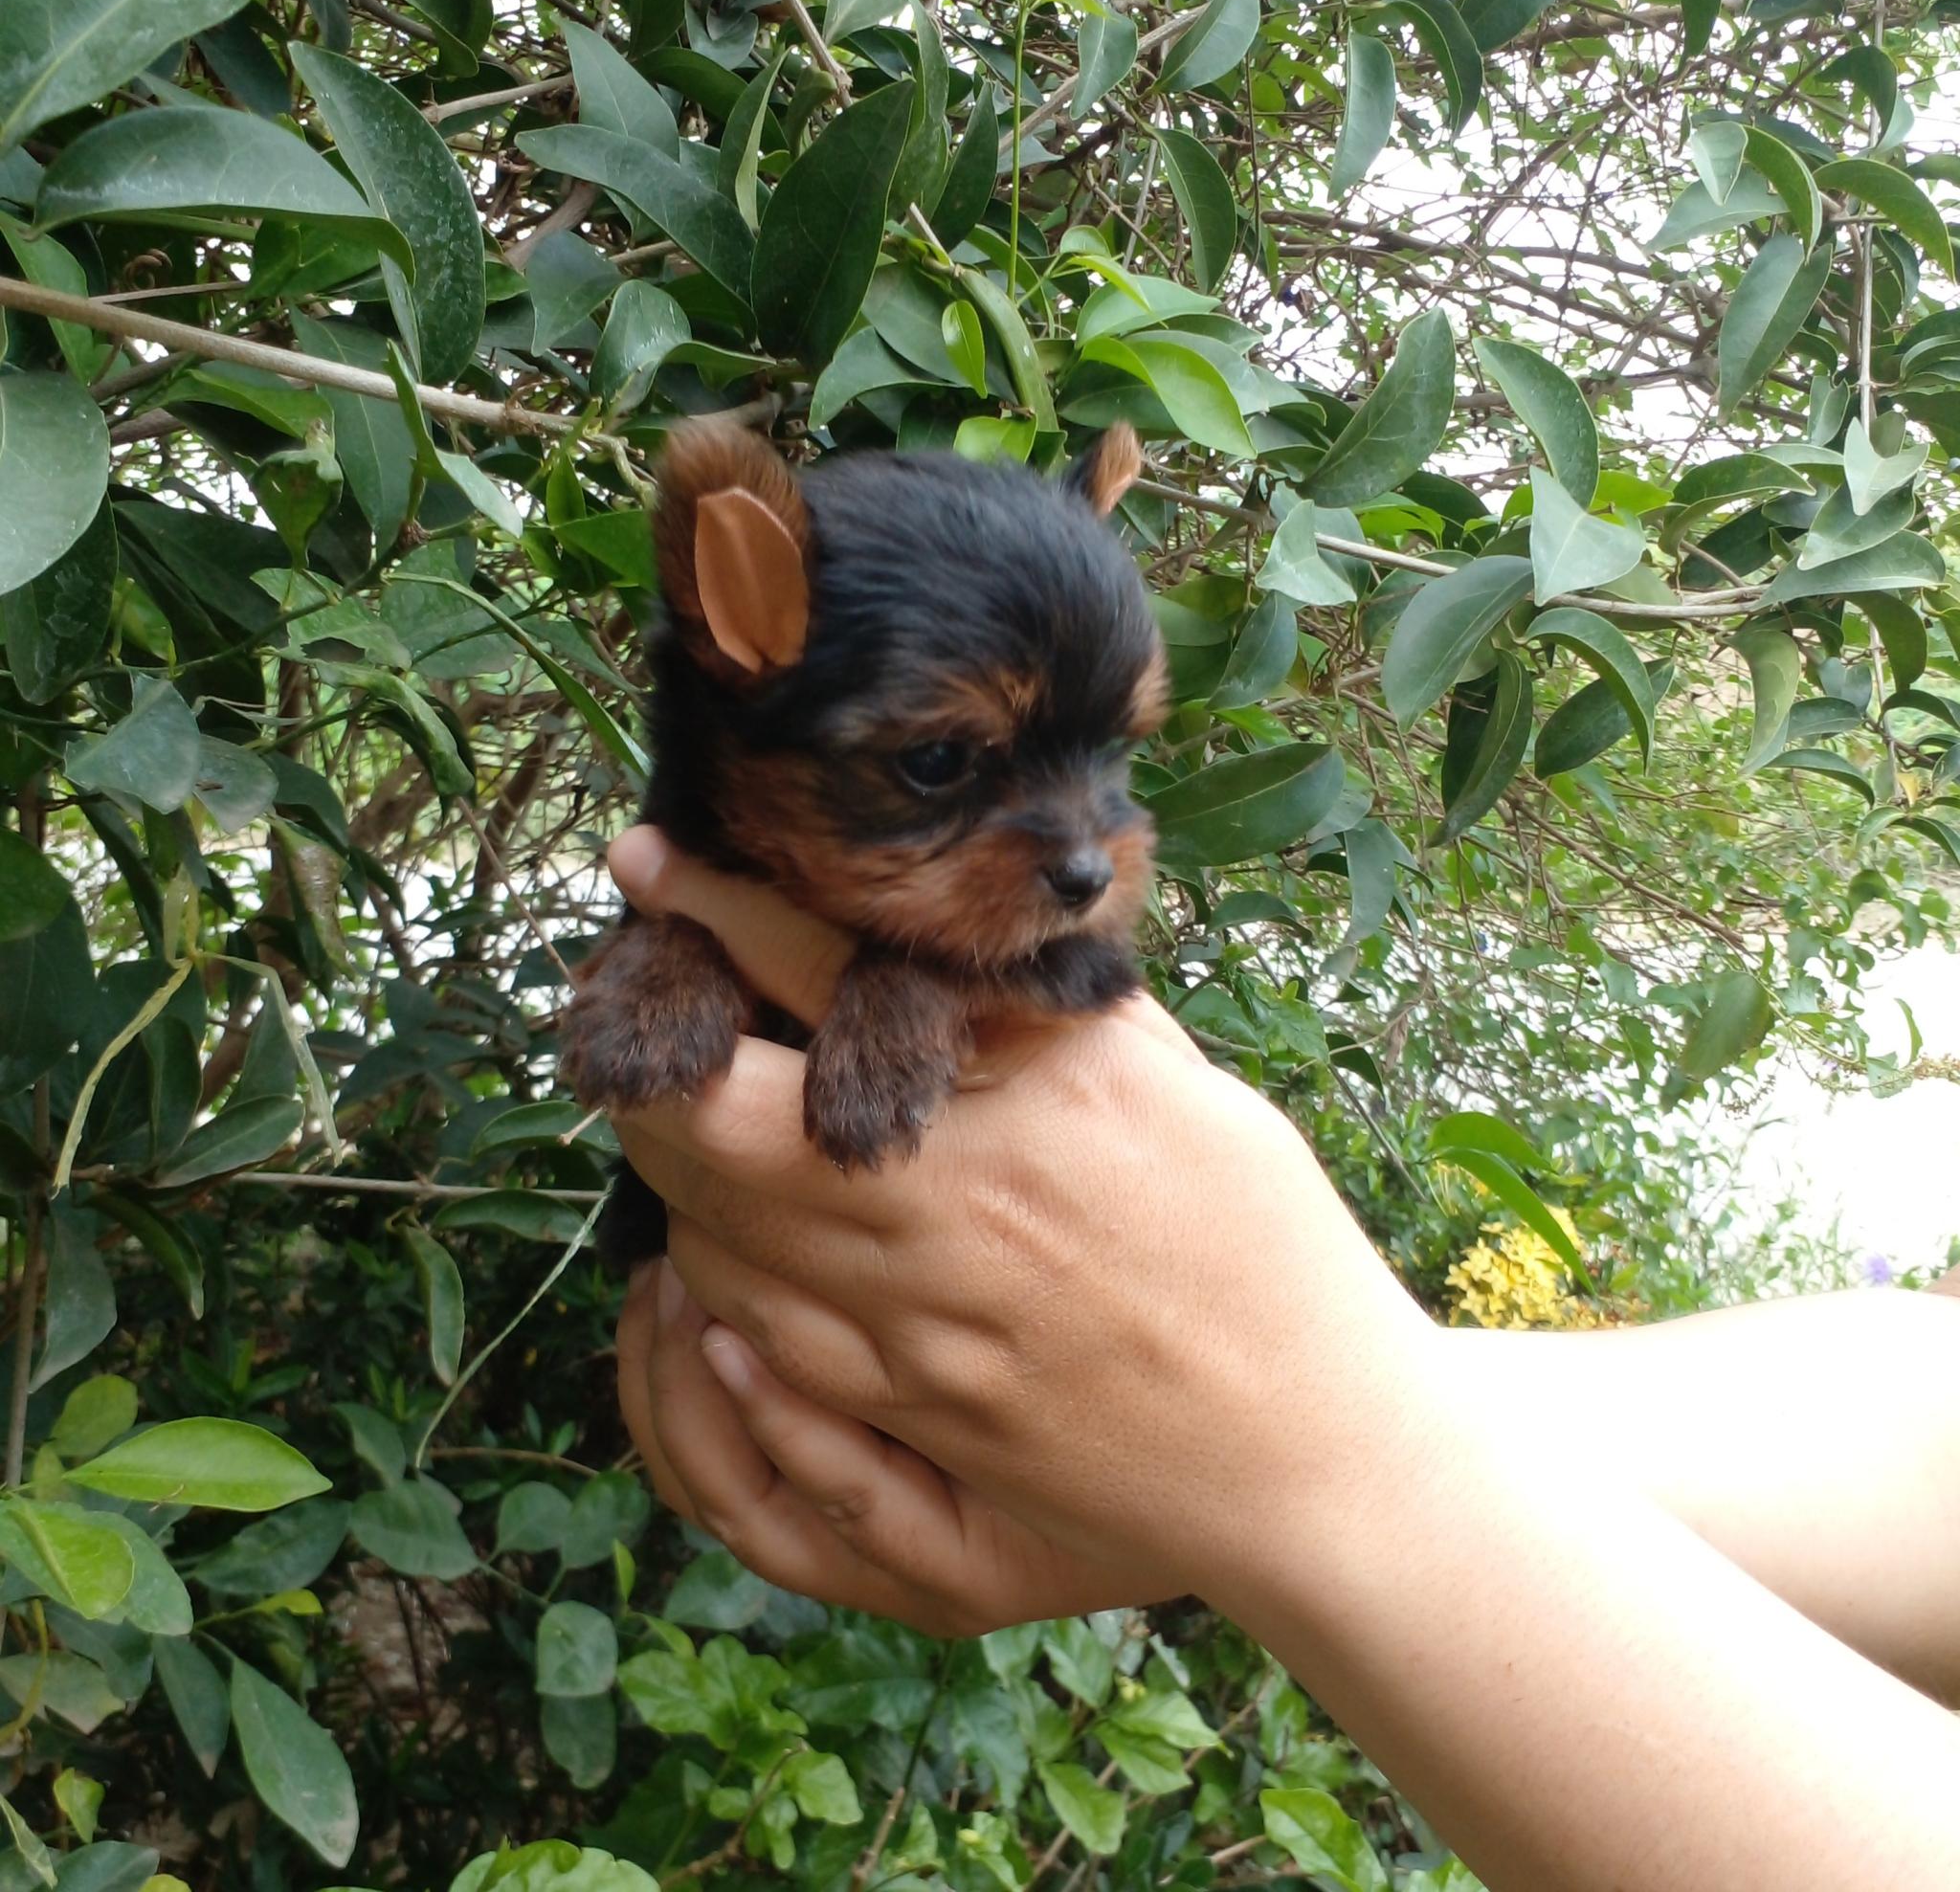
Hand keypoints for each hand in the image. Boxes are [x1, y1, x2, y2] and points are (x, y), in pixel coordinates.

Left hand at [604, 826, 1432, 1597]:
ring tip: (675, 1108)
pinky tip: (723, 1235)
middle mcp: (955, 1213)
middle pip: (718, 1124)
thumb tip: (970, 940)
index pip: (829, 980)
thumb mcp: (1187, 1089)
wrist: (1312, 1462)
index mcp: (1034, 1102)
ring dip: (672, 1164)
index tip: (645, 860)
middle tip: (641, 1008)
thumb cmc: (1271, 1257)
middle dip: (653, 1053)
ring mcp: (918, 1331)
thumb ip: (1061, 1013)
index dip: (718, 907)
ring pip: (712, 1236)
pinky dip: (716, 1272)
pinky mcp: (907, 1415)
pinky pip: (754, 1337)